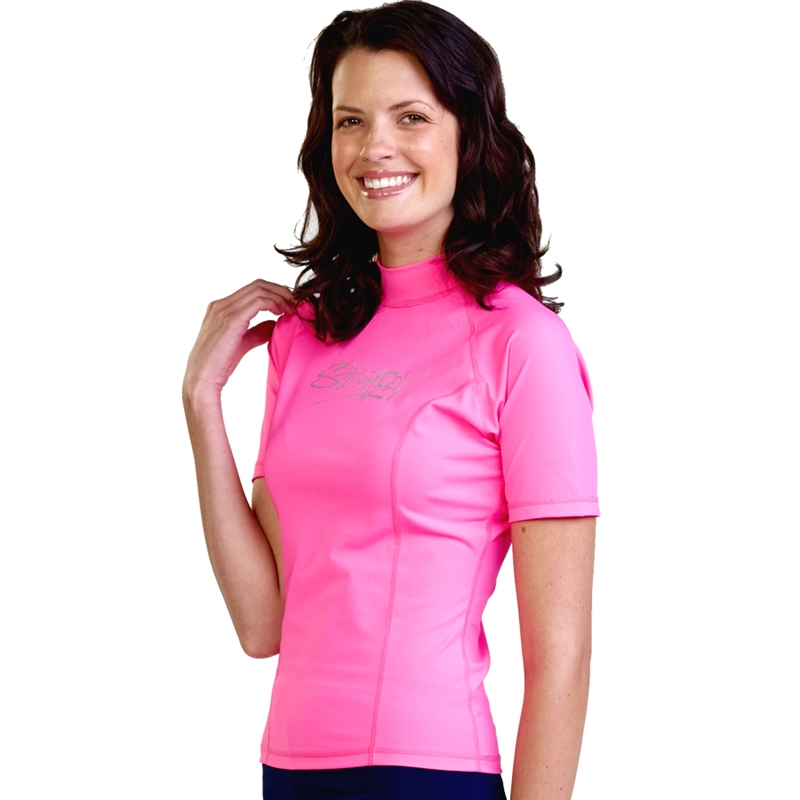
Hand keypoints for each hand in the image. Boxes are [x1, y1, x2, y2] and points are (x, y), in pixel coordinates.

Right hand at [183, 279, 295, 401]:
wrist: (201, 380)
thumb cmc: (218, 366)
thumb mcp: (241, 343)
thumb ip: (257, 332)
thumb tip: (275, 324)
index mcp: (221, 308)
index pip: (253, 290)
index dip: (275, 294)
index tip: (290, 306)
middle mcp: (221, 304)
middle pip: (258, 285)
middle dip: (281, 292)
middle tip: (296, 305)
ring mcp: (224, 309)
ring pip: (260, 289)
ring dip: (281, 297)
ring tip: (292, 311)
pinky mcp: (231, 319)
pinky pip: (259, 301)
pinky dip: (275, 303)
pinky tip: (284, 314)